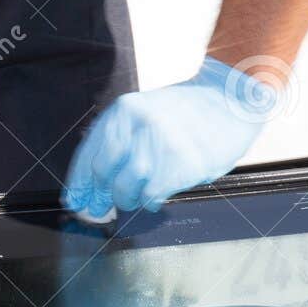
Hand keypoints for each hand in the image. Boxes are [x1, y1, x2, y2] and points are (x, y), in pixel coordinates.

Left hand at [62, 57, 279, 221]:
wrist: (231, 98)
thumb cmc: (190, 110)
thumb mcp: (146, 111)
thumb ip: (122, 138)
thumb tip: (95, 181)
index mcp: (124, 111)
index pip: (89, 153)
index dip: (79, 182)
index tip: (76, 200)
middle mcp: (136, 126)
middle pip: (102, 173)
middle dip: (98, 196)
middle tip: (99, 209)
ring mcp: (158, 146)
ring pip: (124, 188)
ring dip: (126, 200)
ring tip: (134, 199)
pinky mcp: (179, 165)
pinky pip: (151, 196)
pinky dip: (150, 202)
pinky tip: (155, 198)